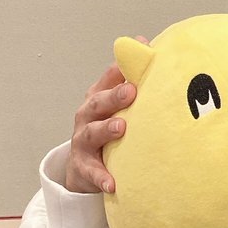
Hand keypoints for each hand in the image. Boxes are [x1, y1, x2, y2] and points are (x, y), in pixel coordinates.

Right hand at [65, 41, 146, 193]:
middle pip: (97, 102)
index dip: (123, 67)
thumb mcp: (118, 106)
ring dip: (105, 130)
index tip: (141, 54)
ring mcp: (83, 141)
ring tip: (121, 128)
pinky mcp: (83, 167)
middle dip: (114, 96)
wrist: (84, 168)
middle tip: (132, 92)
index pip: (109, 78)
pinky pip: (92, 172)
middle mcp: (87, 116)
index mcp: (98, 98)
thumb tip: (145, 43)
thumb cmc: (108, 129)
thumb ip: (130, 80)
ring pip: (91, 133)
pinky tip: (112, 184)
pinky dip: (101, 177)